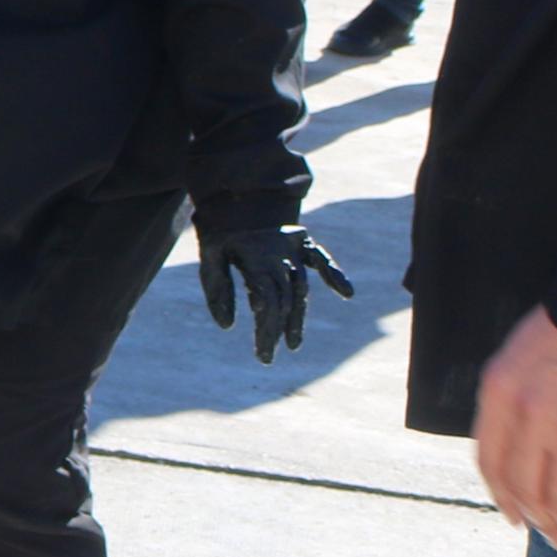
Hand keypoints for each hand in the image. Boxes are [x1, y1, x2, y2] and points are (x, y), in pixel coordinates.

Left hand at [196, 222, 355, 363]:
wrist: (236, 199)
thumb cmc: (221, 234)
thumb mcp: (210, 258)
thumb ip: (218, 289)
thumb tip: (227, 326)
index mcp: (256, 260)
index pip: (267, 301)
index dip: (267, 328)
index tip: (263, 352)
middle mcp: (279, 256)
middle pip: (284, 300)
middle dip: (277, 330)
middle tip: (267, 357)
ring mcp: (293, 249)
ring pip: (301, 288)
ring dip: (298, 317)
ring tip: (293, 344)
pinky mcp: (303, 243)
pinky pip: (321, 258)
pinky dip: (334, 273)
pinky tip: (346, 292)